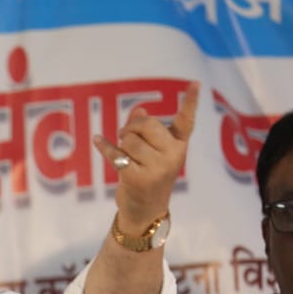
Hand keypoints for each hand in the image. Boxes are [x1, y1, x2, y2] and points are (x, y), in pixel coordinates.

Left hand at [92, 81, 199, 230]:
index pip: (186, 121)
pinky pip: (116, 154)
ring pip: (130, 140)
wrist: (145, 211)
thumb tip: (139, 109)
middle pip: (147, 124)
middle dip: (132, 127)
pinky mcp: (138, 179)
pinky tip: (97, 140)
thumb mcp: (151, 152)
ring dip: (121, 144)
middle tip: (126, 136)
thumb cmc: (148, 176)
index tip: (195, 82)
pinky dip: (105, 147)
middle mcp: (173, 156)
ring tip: (125, 155)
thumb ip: (145, 130)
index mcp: (179, 146)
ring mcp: (157, 168)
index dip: (190, 101)